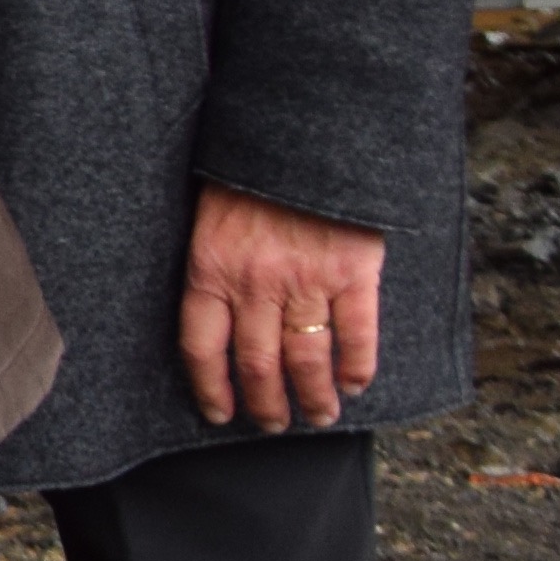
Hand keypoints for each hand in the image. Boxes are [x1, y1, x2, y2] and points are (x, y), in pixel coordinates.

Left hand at [179, 186, 384, 429]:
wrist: (302, 136)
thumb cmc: (248, 178)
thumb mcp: (209, 221)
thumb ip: (212, 270)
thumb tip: (217, 325)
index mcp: (210, 271)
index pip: (202, 349)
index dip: (211, 390)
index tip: (219, 415)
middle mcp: (256, 284)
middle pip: (258, 365)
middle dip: (267, 405)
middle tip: (274, 424)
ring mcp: (306, 281)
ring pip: (307, 359)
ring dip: (314, 397)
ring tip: (318, 415)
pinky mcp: (353, 273)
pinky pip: (357, 334)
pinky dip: (357, 367)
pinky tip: (355, 383)